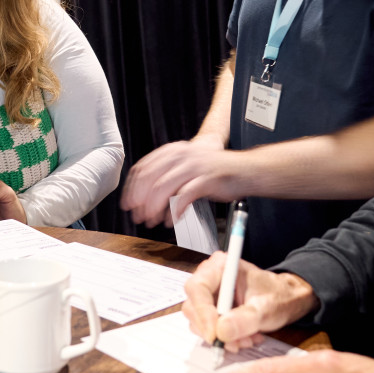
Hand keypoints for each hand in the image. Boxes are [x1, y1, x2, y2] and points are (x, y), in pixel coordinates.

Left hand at [121, 135, 245, 226]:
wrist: (245, 169)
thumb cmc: (215, 171)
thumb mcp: (187, 167)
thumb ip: (167, 175)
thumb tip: (144, 196)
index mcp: (173, 151)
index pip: (143, 168)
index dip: (132, 188)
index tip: (128, 203)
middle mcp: (181, 156)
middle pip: (150, 178)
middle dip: (140, 200)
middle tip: (138, 215)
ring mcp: (194, 166)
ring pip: (163, 187)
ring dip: (154, 207)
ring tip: (152, 220)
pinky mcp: (206, 180)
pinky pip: (183, 196)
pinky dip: (174, 211)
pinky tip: (171, 220)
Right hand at [182, 252, 315, 350]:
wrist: (287, 300)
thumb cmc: (279, 296)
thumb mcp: (267, 308)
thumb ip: (245, 318)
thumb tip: (220, 331)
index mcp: (221, 266)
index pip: (197, 288)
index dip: (202, 313)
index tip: (215, 335)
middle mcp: (210, 278)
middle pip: (194, 306)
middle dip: (213, 329)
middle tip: (235, 342)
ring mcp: (209, 295)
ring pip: (198, 321)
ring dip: (221, 337)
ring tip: (247, 339)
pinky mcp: (211, 310)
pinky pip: (208, 329)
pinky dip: (225, 338)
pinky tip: (244, 338)